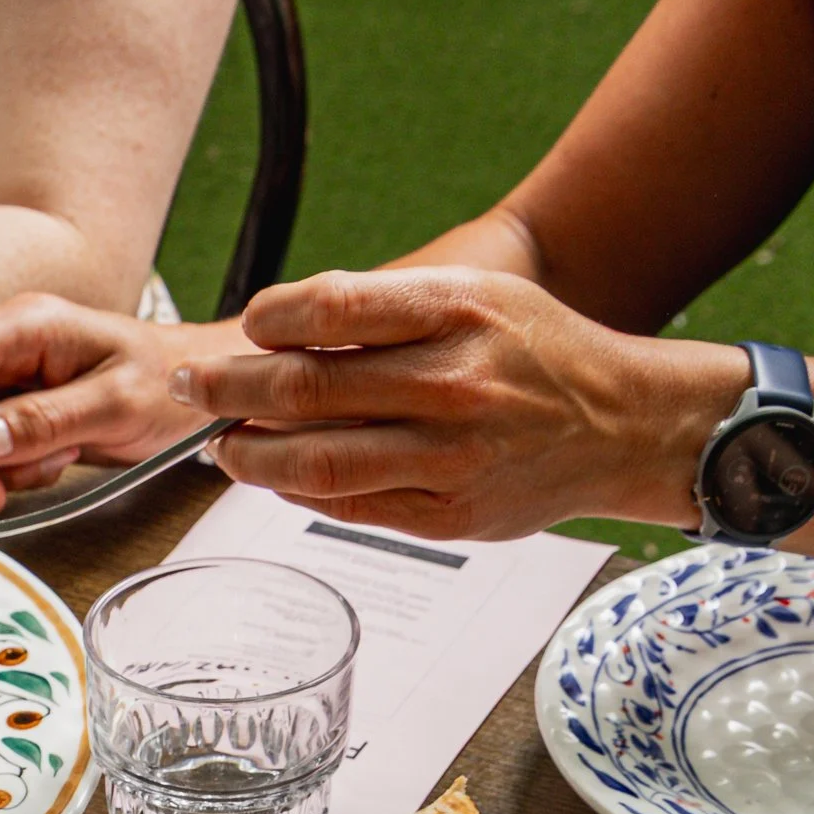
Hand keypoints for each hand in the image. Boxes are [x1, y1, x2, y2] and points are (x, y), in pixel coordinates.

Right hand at [0, 293, 219, 512]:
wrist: (199, 395)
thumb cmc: (168, 382)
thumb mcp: (114, 403)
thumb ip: (43, 422)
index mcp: (27, 325)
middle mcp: (9, 350)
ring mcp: (10, 383)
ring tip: (55, 463)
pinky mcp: (18, 413)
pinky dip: (15, 473)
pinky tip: (57, 461)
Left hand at [172, 266, 746, 539]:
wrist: (621, 426)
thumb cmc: (533, 353)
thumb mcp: (473, 296)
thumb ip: (382, 311)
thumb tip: (273, 332)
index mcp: (457, 312)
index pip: (331, 309)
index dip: (266, 320)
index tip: (245, 329)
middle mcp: (452, 385)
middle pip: (304, 389)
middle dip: (227, 390)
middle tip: (192, 387)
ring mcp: (448, 459)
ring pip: (314, 461)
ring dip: (247, 455)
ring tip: (220, 443)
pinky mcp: (445, 517)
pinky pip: (346, 506)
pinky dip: (296, 491)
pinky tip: (275, 475)